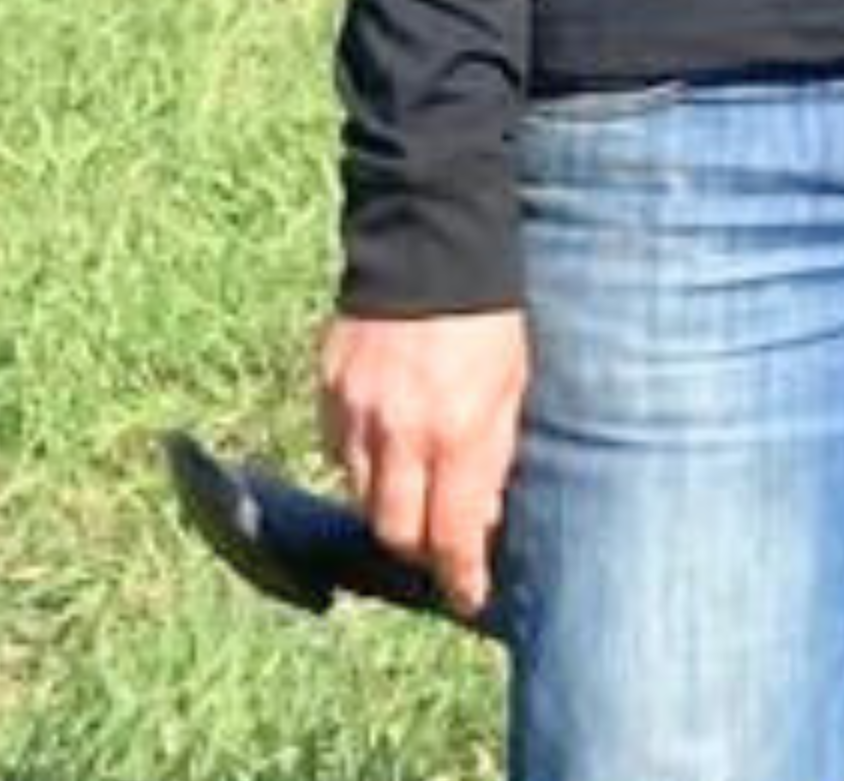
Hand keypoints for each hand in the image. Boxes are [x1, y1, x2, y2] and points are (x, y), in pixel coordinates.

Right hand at [319, 305, 528, 618]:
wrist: (430, 245)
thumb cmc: (489, 315)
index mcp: (455, 432)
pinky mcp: (328, 393)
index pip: (450, 533)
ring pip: (361, 496)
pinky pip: (338, 451)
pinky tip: (387, 443)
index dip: (458, 575)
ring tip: (415, 491)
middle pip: (394, 530)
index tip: (467, 597)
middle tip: (438, 550)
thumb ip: (494, 453)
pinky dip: (362, 461)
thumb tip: (481, 516)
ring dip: (388, 506)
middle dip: (417, 550)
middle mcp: (399, 434)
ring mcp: (355, 415)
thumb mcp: (515, 384)